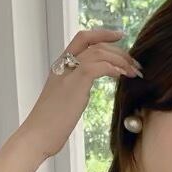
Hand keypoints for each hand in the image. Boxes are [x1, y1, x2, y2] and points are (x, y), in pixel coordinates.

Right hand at [17, 26, 143, 160]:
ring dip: (120, 60)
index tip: (120, 36)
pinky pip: (96, 66)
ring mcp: (67, 73)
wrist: (37, 136)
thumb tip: (85, 90)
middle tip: (135, 64)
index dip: (103, 34)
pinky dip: (112, 68)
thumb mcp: (64, 99)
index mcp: (61, 66)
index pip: (82, 39)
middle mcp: (63, 65)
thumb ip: (74, 88)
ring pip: (97, 52)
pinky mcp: (73, 85)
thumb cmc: (51, 125)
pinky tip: (122, 76)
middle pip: (94, 43)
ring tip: (134, 72)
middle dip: (118, 50)